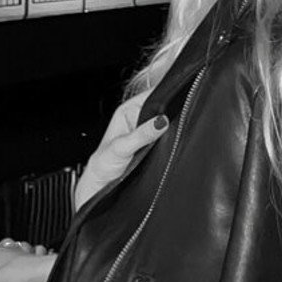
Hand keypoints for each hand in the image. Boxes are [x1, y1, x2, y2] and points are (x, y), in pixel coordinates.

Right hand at [0, 240, 55, 281]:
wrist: (41, 274)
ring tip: (16, 257)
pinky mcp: (39, 263)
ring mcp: (27, 256)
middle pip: (5, 246)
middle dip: (2, 247)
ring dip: (20, 251)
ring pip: (22, 248)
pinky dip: (36, 257)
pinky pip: (38, 255)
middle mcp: (13, 253)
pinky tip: (34, 263)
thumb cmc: (18, 274)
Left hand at [74, 89, 168, 210]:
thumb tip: (161, 122)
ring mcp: (146, 131)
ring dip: (170, 129)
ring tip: (172, 136)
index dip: (166, 95)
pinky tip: (172, 143)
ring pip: (165, 124)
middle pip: (161, 109)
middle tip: (176, 124)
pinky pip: (165, 136)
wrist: (102, 187)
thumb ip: (141, 135)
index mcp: (127, 110)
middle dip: (170, 114)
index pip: (152, 95)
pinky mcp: (152, 144)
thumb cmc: (102, 164)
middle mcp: (137, 118)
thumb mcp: (121, 148)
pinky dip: (170, 139)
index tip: (180, 101)